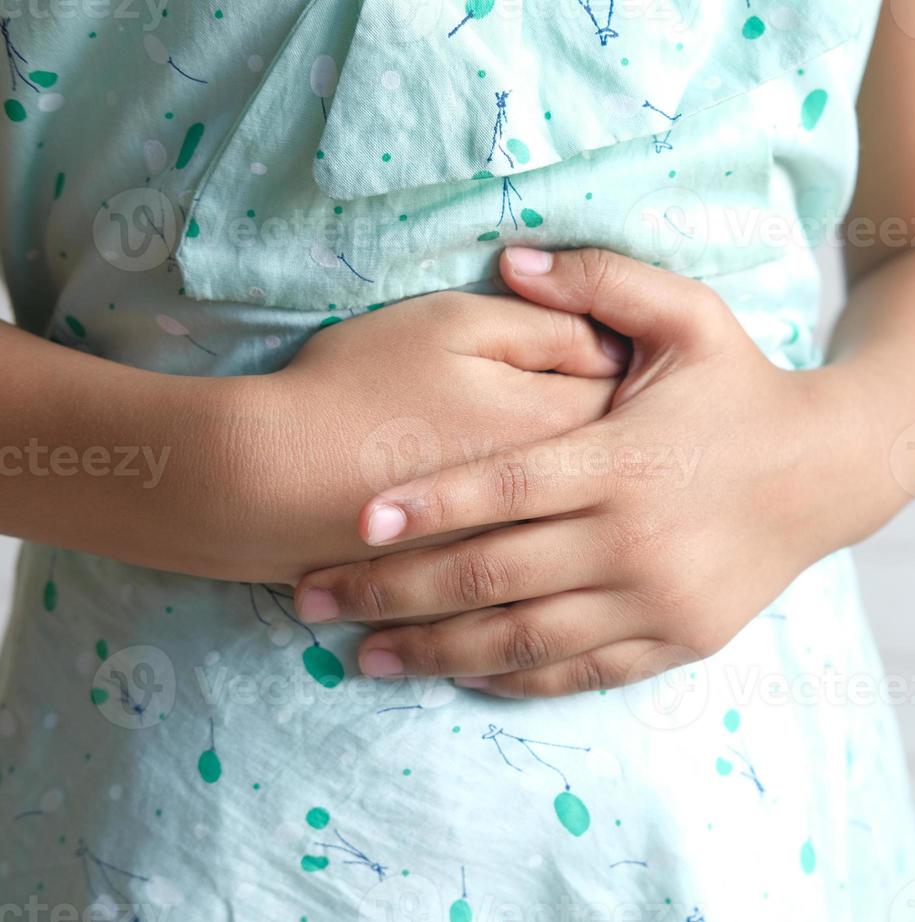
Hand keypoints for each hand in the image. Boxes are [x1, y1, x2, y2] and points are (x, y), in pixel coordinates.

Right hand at [218, 290, 625, 582]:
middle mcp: (560, 502)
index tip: (629, 356)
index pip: (636, 395)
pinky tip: (548, 552)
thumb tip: (611, 342)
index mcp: (561, 425)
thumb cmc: (358, 385)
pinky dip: (554, 572)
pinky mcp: (486, 594)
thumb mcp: (454, 324)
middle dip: (629, 448)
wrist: (268, 481)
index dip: (637, 370)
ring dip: (598, 512)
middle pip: (626, 473)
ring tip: (590, 491)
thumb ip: (547, 323)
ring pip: (589, 537)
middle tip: (622, 423)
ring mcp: (525, 555)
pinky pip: (546, 590)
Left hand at [294, 247, 876, 696]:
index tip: (353, 523)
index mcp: (626, 460)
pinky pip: (580, 672)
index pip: (505, 488)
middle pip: (492, 575)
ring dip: (433, 650)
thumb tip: (512, 255)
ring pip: (525, 639)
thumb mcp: (691, 316)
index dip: (426, 506)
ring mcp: (658, 600)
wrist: (832, 470)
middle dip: (392, 591)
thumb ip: (602, 282)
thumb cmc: (746, 388)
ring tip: (360, 655)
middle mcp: (636, 540)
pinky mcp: (678, 639)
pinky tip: (457, 670)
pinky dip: (513, 676)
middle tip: (311, 597)